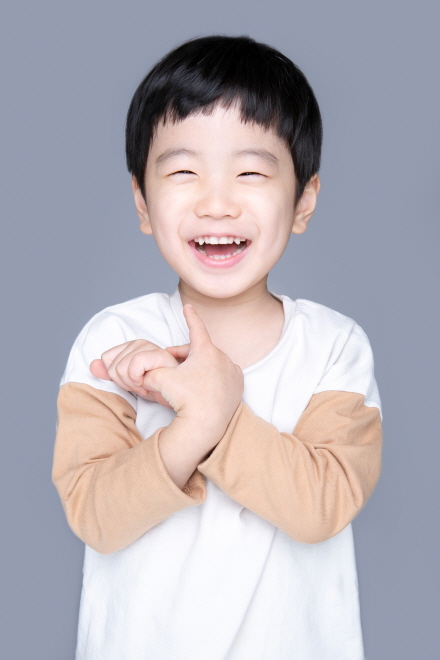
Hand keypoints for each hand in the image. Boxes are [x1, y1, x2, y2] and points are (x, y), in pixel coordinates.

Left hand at [90, 339, 189, 407]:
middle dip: (125, 383)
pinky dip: (138, 380)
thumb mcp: (127, 382)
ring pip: (121, 368)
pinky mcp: (159, 355)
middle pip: (112, 366)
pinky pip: (134, 366)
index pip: (106, 358)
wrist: (174, 397)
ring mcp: (150, 346)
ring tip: (146, 385)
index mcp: (131, 346)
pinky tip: (149, 384)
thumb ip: (109, 373)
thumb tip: (92, 365)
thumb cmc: (155, 388)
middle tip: (141, 385)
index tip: (132, 381)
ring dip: (133, 384)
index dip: (116, 376)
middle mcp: (140, 342)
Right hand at [141, 305, 243, 439]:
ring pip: (212, 363)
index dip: (190, 316)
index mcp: (206, 351)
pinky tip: (205, 388)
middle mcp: (222, 357)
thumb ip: (149, 370)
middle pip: (201, 350)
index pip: (196, 327)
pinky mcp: (238, 384)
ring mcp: (232, 371)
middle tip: (172, 364)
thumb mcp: (161, 380)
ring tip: (188, 380)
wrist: (207, 424)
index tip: (188, 307)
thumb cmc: (185, 400)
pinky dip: (214, 377)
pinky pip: (224, 374)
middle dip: (186, 355)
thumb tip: (141, 371)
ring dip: (200, 366)